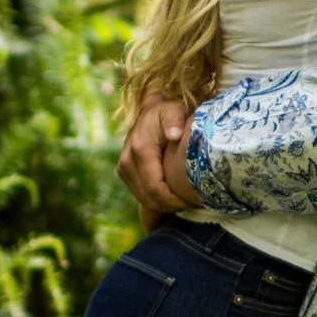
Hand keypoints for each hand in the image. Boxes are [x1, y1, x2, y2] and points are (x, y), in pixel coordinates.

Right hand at [117, 95, 195, 216]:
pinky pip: (141, 195)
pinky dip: (158, 202)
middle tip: (193, 204)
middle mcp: (127, 161)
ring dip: (165, 206)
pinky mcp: (124, 172)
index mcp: (140, 149)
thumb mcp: (174, 110)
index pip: (156, 189)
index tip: (193, 202)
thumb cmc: (168, 110)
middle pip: (149, 199)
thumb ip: (174, 120)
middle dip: (172, 206)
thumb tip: (174, 134)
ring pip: (144, 200)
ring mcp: (123, 168)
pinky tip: (174, 198)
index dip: (174, 201)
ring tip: (186, 202)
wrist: (150, 109)